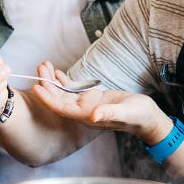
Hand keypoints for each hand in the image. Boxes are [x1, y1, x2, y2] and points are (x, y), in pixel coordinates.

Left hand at [29, 62, 170, 141]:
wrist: (146, 117)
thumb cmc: (138, 115)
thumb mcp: (126, 112)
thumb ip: (110, 113)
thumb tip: (93, 116)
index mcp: (87, 117)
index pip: (61, 108)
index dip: (48, 99)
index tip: (37, 87)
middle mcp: (83, 112)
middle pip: (58, 99)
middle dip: (47, 84)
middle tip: (40, 68)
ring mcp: (86, 105)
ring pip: (63, 93)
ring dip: (53, 81)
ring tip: (44, 66)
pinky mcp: (92, 98)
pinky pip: (73, 90)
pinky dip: (64, 81)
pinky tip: (57, 72)